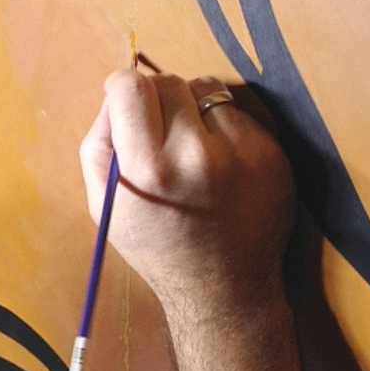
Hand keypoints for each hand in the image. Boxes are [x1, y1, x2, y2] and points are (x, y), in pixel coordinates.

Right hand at [79, 71, 295, 324]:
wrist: (223, 289)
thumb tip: (113, 96)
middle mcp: (195, 154)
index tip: (126, 100)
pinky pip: (237, 113)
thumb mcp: (106, 208)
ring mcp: (239, 151)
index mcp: (147, 170)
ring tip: (192, 148)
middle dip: (157, 98)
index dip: (122, 87)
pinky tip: (221, 165)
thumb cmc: (157, 247)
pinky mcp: (270, 152)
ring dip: (193, 109)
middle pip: (168, 81)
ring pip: (206, 90)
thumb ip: (99, 146)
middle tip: (158, 130)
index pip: (131, 87)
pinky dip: (224, 129)